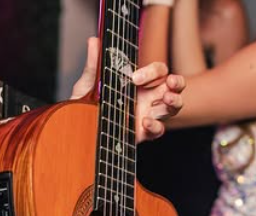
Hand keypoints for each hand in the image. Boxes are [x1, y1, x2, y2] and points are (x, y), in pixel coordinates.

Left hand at [71, 38, 185, 142]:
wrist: (78, 128)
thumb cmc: (85, 104)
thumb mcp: (87, 84)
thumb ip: (93, 66)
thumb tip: (93, 41)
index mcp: (138, 83)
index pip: (158, 72)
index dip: (152, 72)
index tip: (134, 78)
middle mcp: (146, 97)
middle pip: (174, 86)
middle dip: (177, 82)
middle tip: (171, 82)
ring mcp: (146, 115)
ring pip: (173, 107)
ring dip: (175, 101)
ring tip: (167, 99)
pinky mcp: (141, 133)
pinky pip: (158, 130)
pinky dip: (156, 126)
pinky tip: (145, 122)